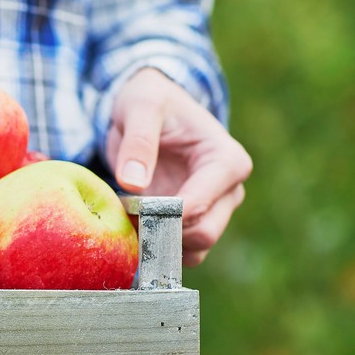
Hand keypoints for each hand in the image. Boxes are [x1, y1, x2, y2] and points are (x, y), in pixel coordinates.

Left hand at [106, 68, 251, 265]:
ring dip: (157, 244)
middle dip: (161, 231)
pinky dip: (155, 248)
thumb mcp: (141, 107)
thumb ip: (138, 141)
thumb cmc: (151, 101)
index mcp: (227, 161)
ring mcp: (215, 211)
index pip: (199, 204)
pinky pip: (180, 253)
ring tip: (127, 218)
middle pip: (203, 234)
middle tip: (125, 214)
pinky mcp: (194, 224)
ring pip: (194, 251)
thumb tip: (133, 184)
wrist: (149, 110)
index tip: (131, 204)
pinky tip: (132, 228)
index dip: (163, 213)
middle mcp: (229, 191)